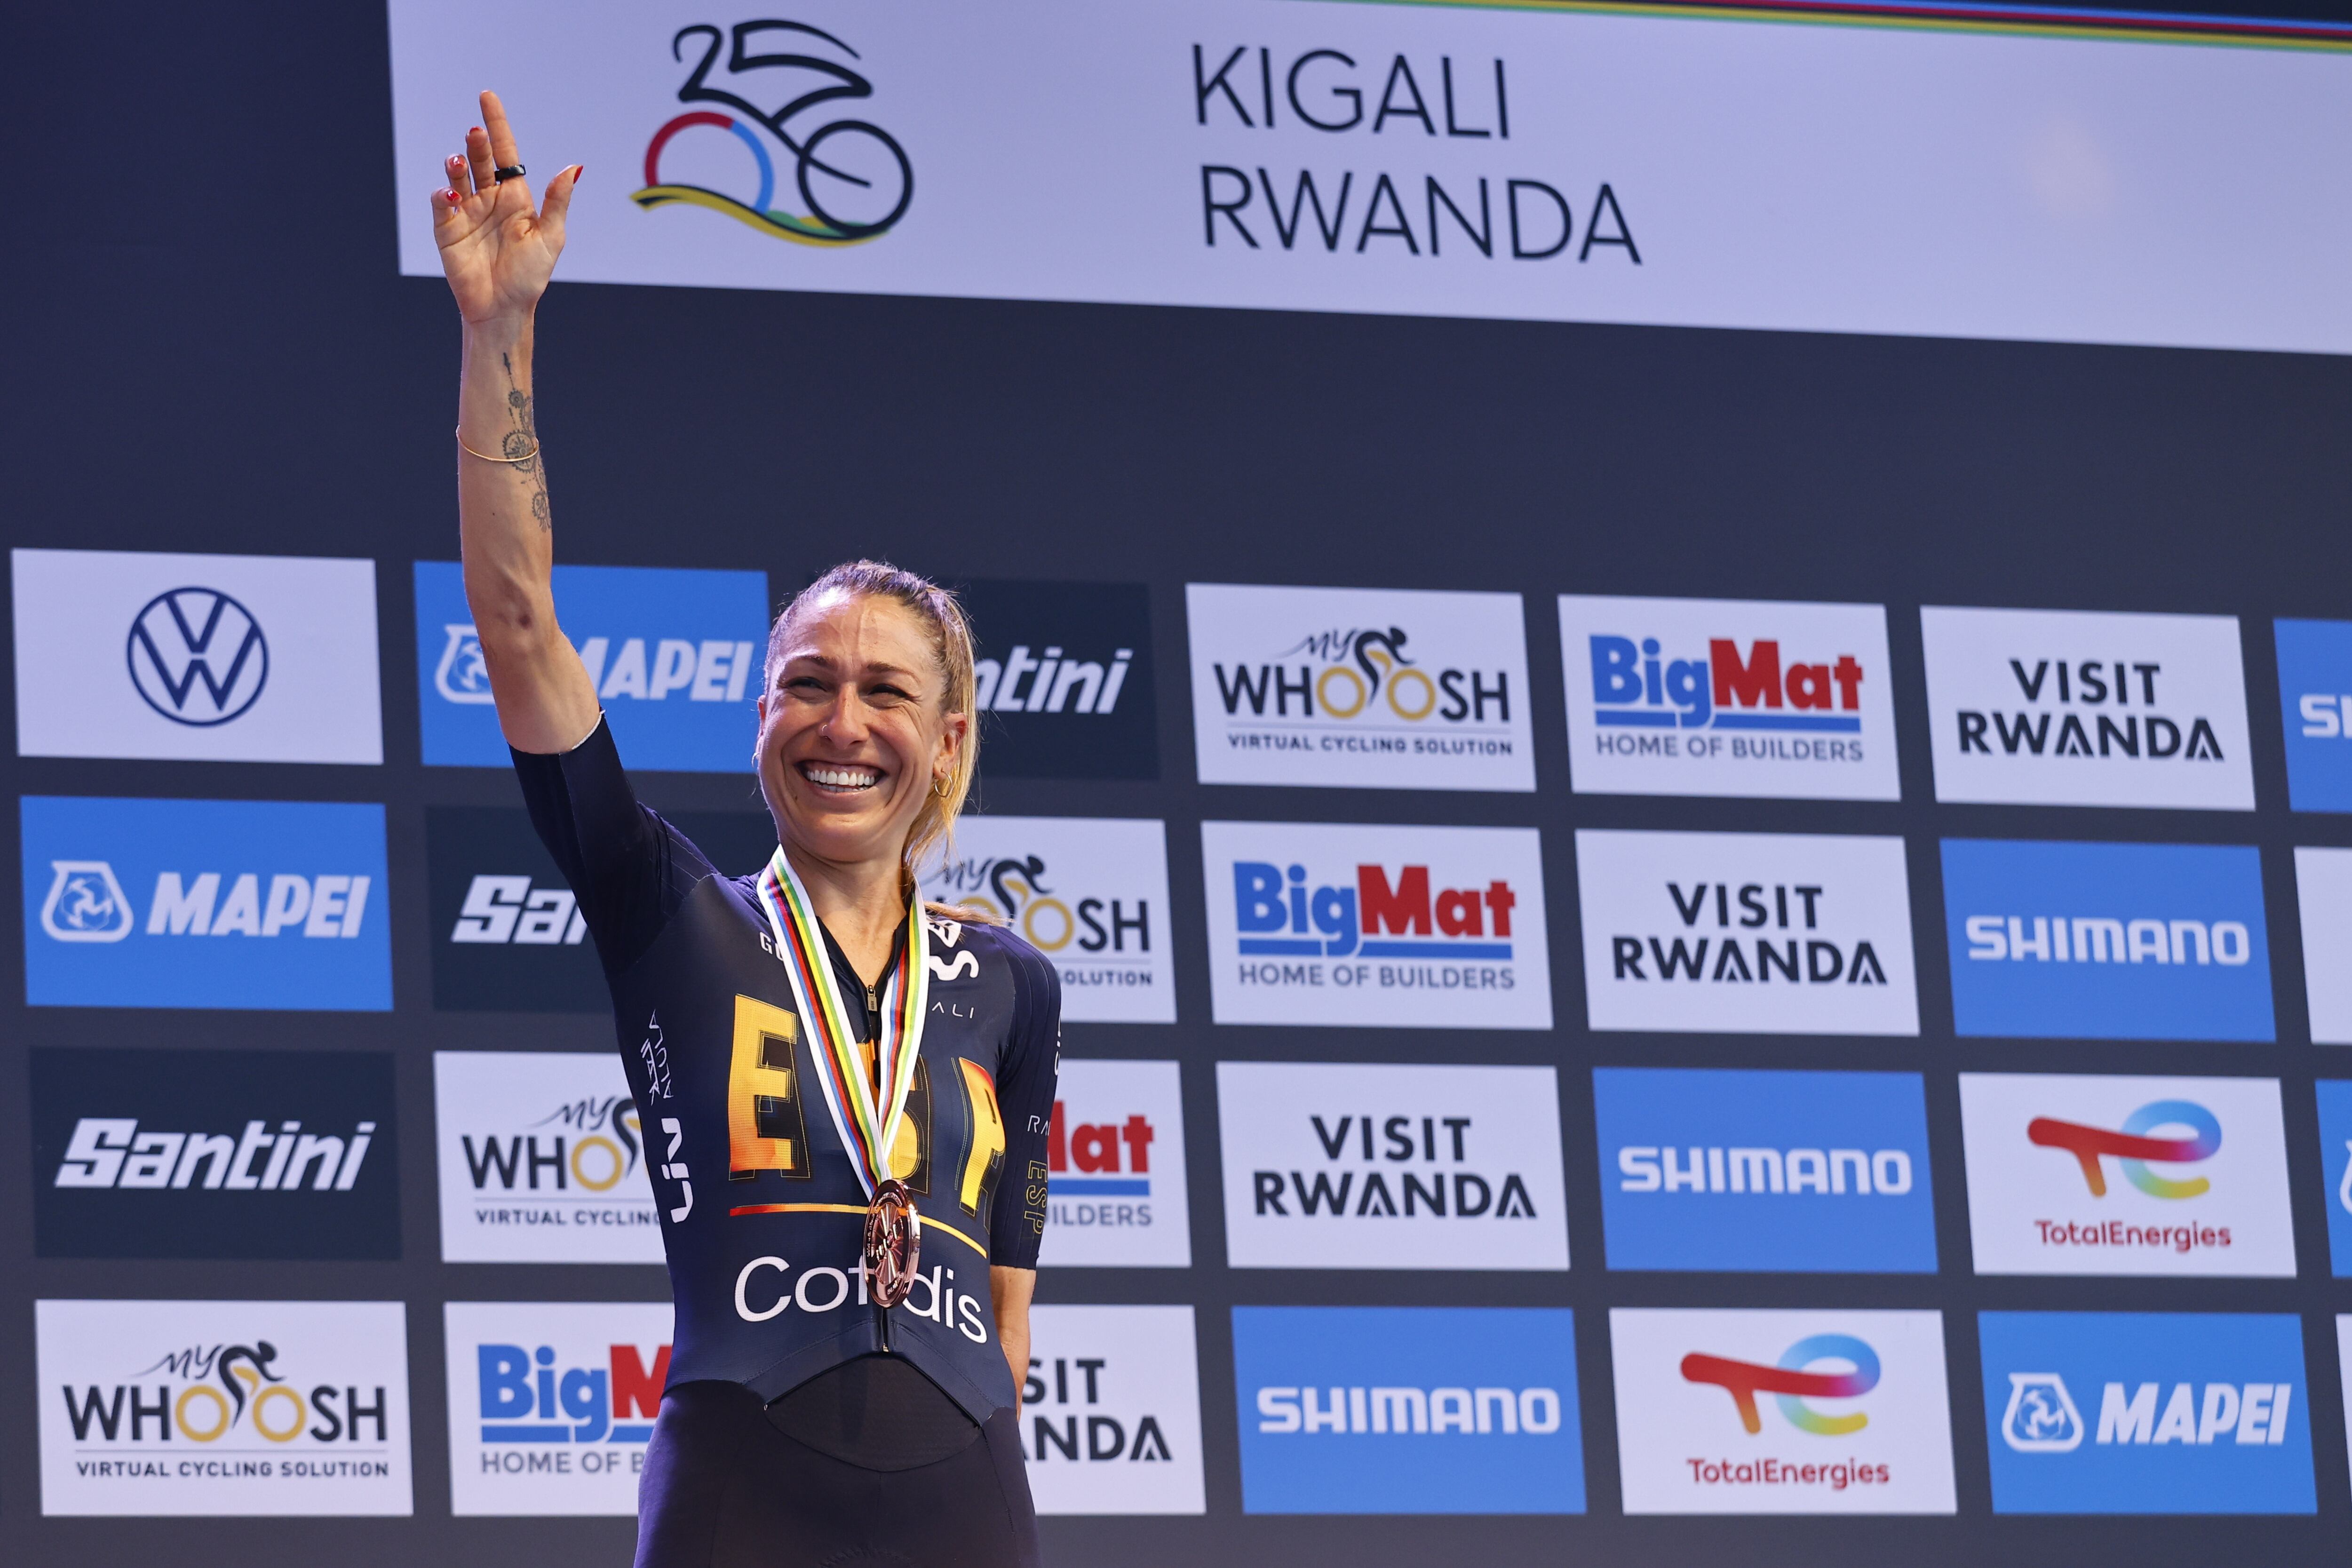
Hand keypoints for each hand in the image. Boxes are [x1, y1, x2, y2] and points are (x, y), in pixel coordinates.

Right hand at [432, 90, 580, 334]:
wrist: (504, 308)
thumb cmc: (530, 276)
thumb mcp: (550, 237)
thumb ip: (558, 202)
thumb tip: (574, 167)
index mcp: (515, 197)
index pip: (505, 153)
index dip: (496, 125)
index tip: (487, 97)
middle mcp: (489, 199)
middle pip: (480, 159)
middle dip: (477, 143)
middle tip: (475, 133)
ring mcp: (466, 212)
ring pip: (458, 175)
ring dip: (456, 164)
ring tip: (458, 160)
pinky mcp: (447, 229)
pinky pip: (442, 204)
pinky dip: (443, 194)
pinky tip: (451, 194)